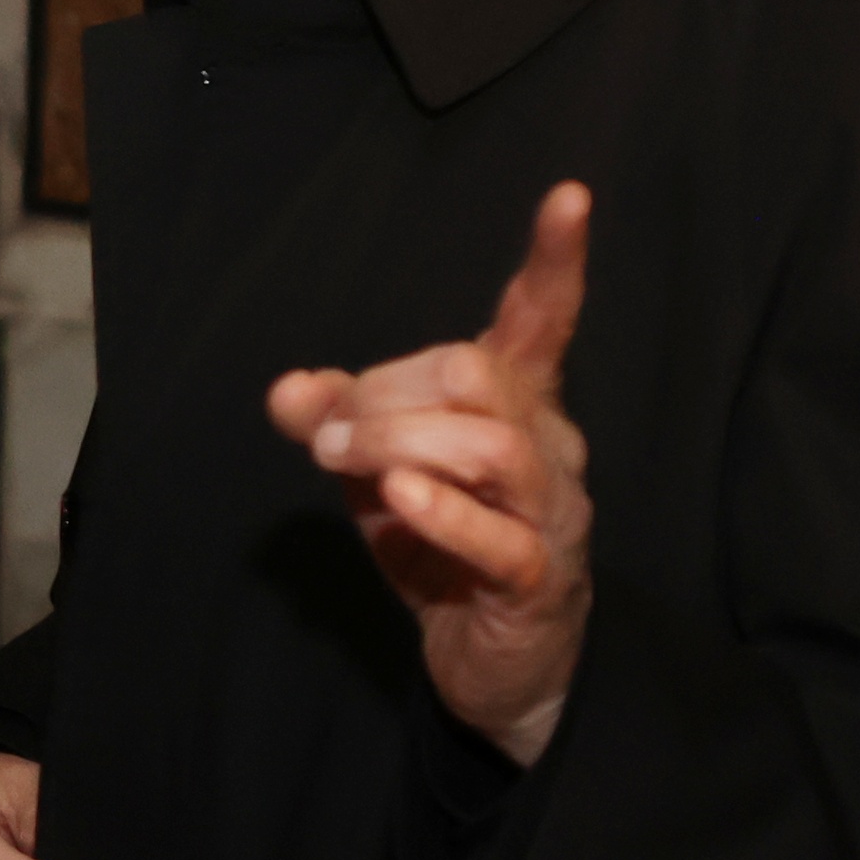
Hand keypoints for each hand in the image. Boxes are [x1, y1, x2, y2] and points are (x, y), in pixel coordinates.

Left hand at [269, 180, 597, 765]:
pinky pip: (500, 537)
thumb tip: (288, 389)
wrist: (496, 664)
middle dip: (386, 393)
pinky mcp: (538, 581)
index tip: (570, 195)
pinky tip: (399, 499)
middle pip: (478, 375)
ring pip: (491, 444)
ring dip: (397, 442)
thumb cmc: (442, 548)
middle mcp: (548, 447)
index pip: (543, 320)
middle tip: (328, 437)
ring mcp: (551, 514)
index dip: (556, 261)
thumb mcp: (377, 474)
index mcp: (516, 405)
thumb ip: (337, 422)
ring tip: (345, 465)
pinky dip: (443, 513)